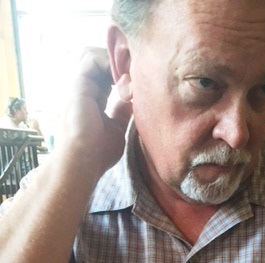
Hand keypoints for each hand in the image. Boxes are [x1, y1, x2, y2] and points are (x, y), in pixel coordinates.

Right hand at [59, 47, 132, 176]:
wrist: (83, 163)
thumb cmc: (98, 154)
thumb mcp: (117, 129)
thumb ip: (123, 112)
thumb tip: (132, 99)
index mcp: (94, 100)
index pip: (108, 75)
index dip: (124, 73)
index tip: (141, 80)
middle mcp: (85, 90)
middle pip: (100, 61)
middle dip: (121, 61)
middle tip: (138, 70)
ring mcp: (81, 86)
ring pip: (94, 54)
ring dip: (115, 58)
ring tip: (131, 73)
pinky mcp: (79, 85)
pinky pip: (92, 58)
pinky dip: (109, 60)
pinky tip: (124, 77)